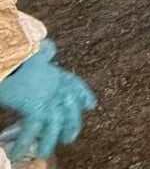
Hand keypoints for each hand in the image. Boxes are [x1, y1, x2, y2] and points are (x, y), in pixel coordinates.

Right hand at [0, 40, 97, 159]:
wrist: (9, 54)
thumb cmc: (16, 56)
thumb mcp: (32, 53)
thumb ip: (44, 54)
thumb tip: (49, 46)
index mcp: (54, 70)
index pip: (73, 84)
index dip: (83, 95)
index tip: (91, 105)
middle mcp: (54, 82)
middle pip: (69, 106)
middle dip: (71, 122)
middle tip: (70, 138)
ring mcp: (48, 94)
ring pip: (54, 122)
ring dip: (48, 138)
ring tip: (43, 152)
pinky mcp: (35, 105)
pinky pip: (32, 128)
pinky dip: (22, 141)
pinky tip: (16, 152)